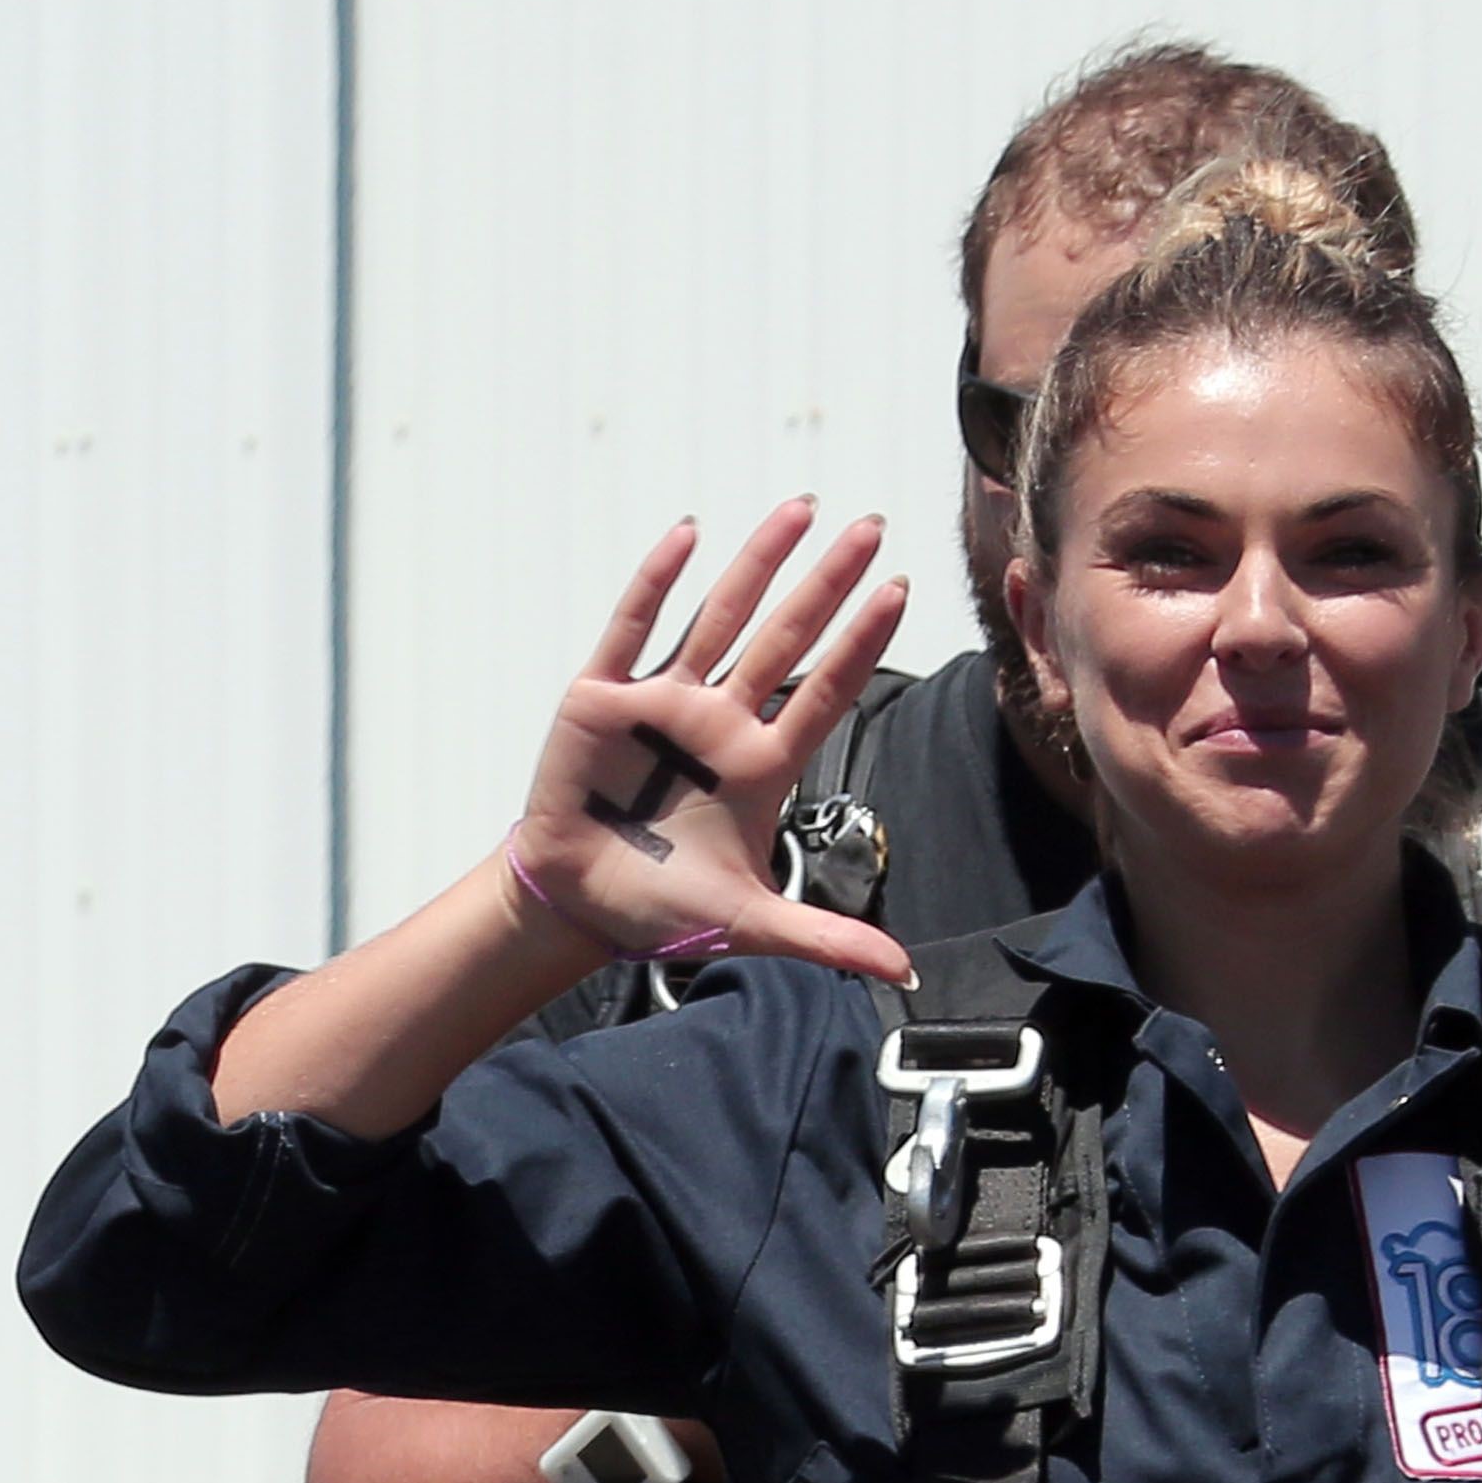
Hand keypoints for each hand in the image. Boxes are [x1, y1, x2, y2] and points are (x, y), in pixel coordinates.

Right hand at [510, 502, 913, 985]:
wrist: (578, 907)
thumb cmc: (663, 911)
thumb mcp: (752, 927)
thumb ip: (827, 941)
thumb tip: (904, 974)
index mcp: (761, 767)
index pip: (826, 692)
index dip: (861, 643)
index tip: (899, 591)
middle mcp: (721, 723)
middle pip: (786, 637)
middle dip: (827, 582)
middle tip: (872, 525)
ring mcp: (664, 704)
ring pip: (722, 616)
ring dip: (759, 562)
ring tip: (801, 508)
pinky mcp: (603, 698)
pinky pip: (634, 627)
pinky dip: (658, 581)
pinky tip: (690, 534)